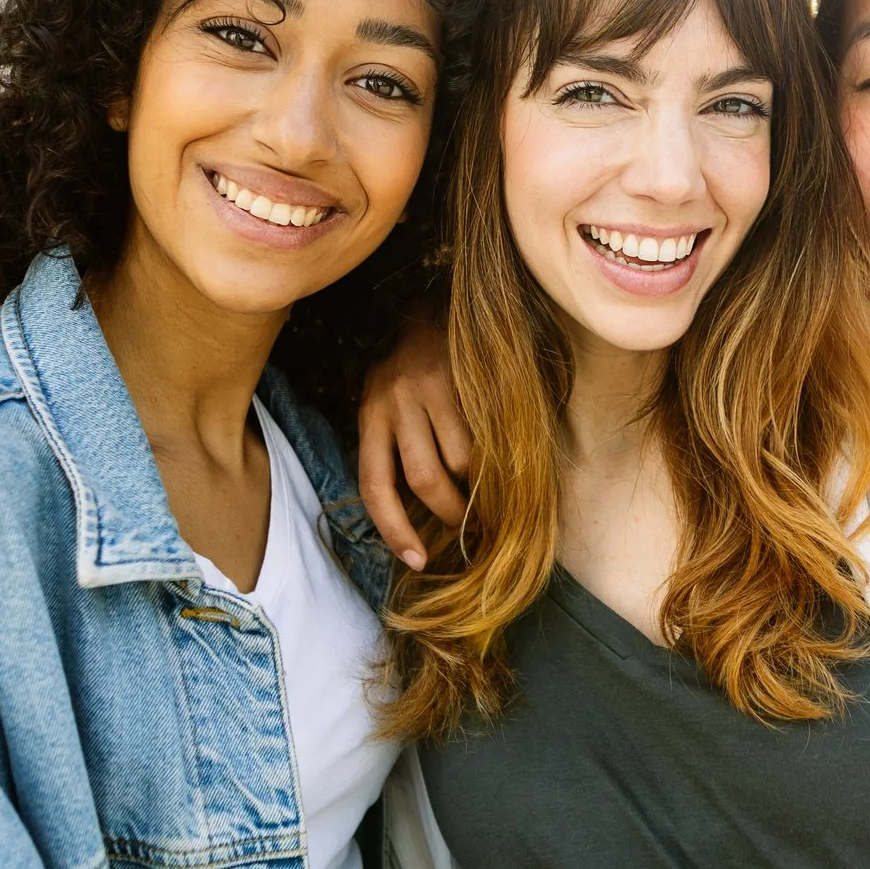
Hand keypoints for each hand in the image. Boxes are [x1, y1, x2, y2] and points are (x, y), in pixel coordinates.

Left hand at [358, 315, 471, 569]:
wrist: (436, 307)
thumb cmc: (412, 372)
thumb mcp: (389, 406)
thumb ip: (398, 449)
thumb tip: (422, 518)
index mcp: (370, 415)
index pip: (375, 487)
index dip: (395, 530)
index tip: (418, 561)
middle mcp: (394, 401)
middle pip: (425, 480)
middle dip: (452, 512)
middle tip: (470, 525)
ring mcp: (430, 387)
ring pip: (461, 460)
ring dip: (479, 481)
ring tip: (486, 480)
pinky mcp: (464, 374)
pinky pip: (485, 434)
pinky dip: (495, 454)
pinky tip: (500, 451)